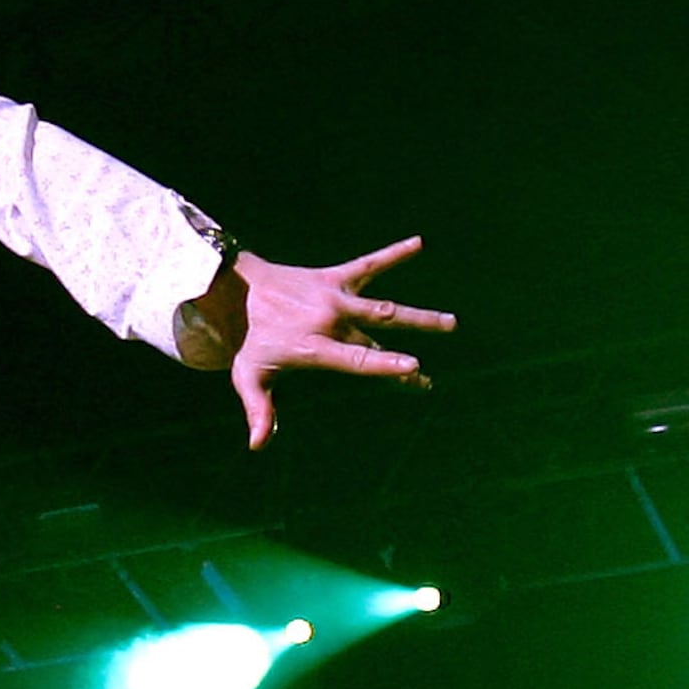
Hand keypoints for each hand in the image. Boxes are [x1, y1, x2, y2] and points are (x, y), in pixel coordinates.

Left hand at [199, 237, 451, 449]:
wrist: (237, 289)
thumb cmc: (247, 340)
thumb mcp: (249, 376)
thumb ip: (259, 410)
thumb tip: (258, 446)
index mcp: (315, 346)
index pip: (356, 359)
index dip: (385, 364)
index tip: (414, 368)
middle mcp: (330, 320)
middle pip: (376, 339)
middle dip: (403, 360)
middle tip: (425, 375)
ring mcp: (335, 297)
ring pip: (384, 307)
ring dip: (419, 317)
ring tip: (451, 323)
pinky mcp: (336, 277)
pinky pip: (370, 264)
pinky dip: (393, 254)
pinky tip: (417, 242)